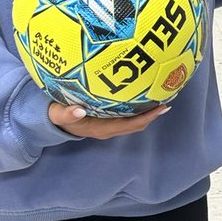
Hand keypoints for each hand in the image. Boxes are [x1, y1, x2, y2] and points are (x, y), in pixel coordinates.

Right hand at [48, 101, 169, 139]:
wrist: (52, 121)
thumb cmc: (57, 115)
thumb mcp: (58, 114)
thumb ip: (67, 113)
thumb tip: (77, 111)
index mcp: (100, 128)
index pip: (129, 125)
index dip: (147, 117)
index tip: (161, 107)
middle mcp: (108, 128)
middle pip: (137, 123)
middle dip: (153, 113)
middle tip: (168, 97)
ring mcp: (109, 124)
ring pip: (134, 120)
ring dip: (148, 110)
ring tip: (161, 94)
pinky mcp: (108, 117)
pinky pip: (128, 114)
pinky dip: (138, 106)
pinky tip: (144, 92)